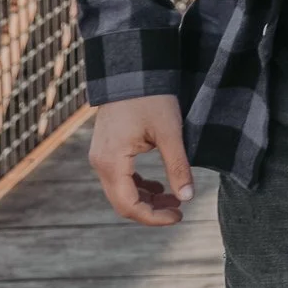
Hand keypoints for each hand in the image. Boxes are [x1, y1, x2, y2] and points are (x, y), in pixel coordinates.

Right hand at [90, 94, 194, 225]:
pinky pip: (120, 178)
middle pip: (123, 202)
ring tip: (174, 199)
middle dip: (151, 210)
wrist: (132, 69)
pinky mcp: (106, 149)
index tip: (179, 216)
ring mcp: (101, 156)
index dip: (154, 217)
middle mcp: (100, 163)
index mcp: (112, 162)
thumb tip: (188, 197)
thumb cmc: (151, 97)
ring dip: (146, 198)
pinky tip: (158, 185)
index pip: (129, 205)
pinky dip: (138, 185)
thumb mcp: (169, 132)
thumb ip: (177, 166)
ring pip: (121, 191)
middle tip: (179, 210)